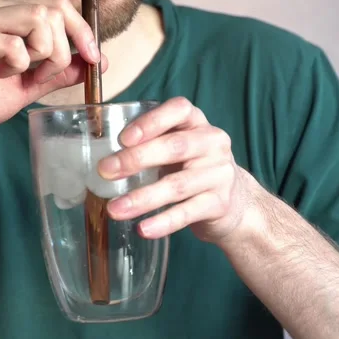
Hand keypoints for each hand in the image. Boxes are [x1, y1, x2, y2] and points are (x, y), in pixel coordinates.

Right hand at [0, 0, 106, 149]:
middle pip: (51, 9)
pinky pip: (14, 44)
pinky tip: (1, 76)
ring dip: (44, 55)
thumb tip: (97, 62)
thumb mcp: (29, 85)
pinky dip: (18, 65)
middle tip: (44, 74)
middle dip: (63, 49)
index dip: (82, 30)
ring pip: (38, 20)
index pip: (55, 3)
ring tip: (21, 75)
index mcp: (1, 11)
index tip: (95, 59)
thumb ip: (59, 70)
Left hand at [98, 97, 252, 244]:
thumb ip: (149, 144)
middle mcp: (213, 143)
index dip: (151, 122)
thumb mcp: (177, 147)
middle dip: (136, 159)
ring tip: (114, 210)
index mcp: (197, 122)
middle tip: (105, 171)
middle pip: (174, 147)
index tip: (123, 138)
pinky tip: (143, 229)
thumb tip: (104, 158)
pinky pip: (187, 213)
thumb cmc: (192, 167)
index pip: (180, 109)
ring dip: (142, 198)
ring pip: (177, 185)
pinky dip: (163, 222)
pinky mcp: (220, 203)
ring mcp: (219, 173)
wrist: (235, 200)